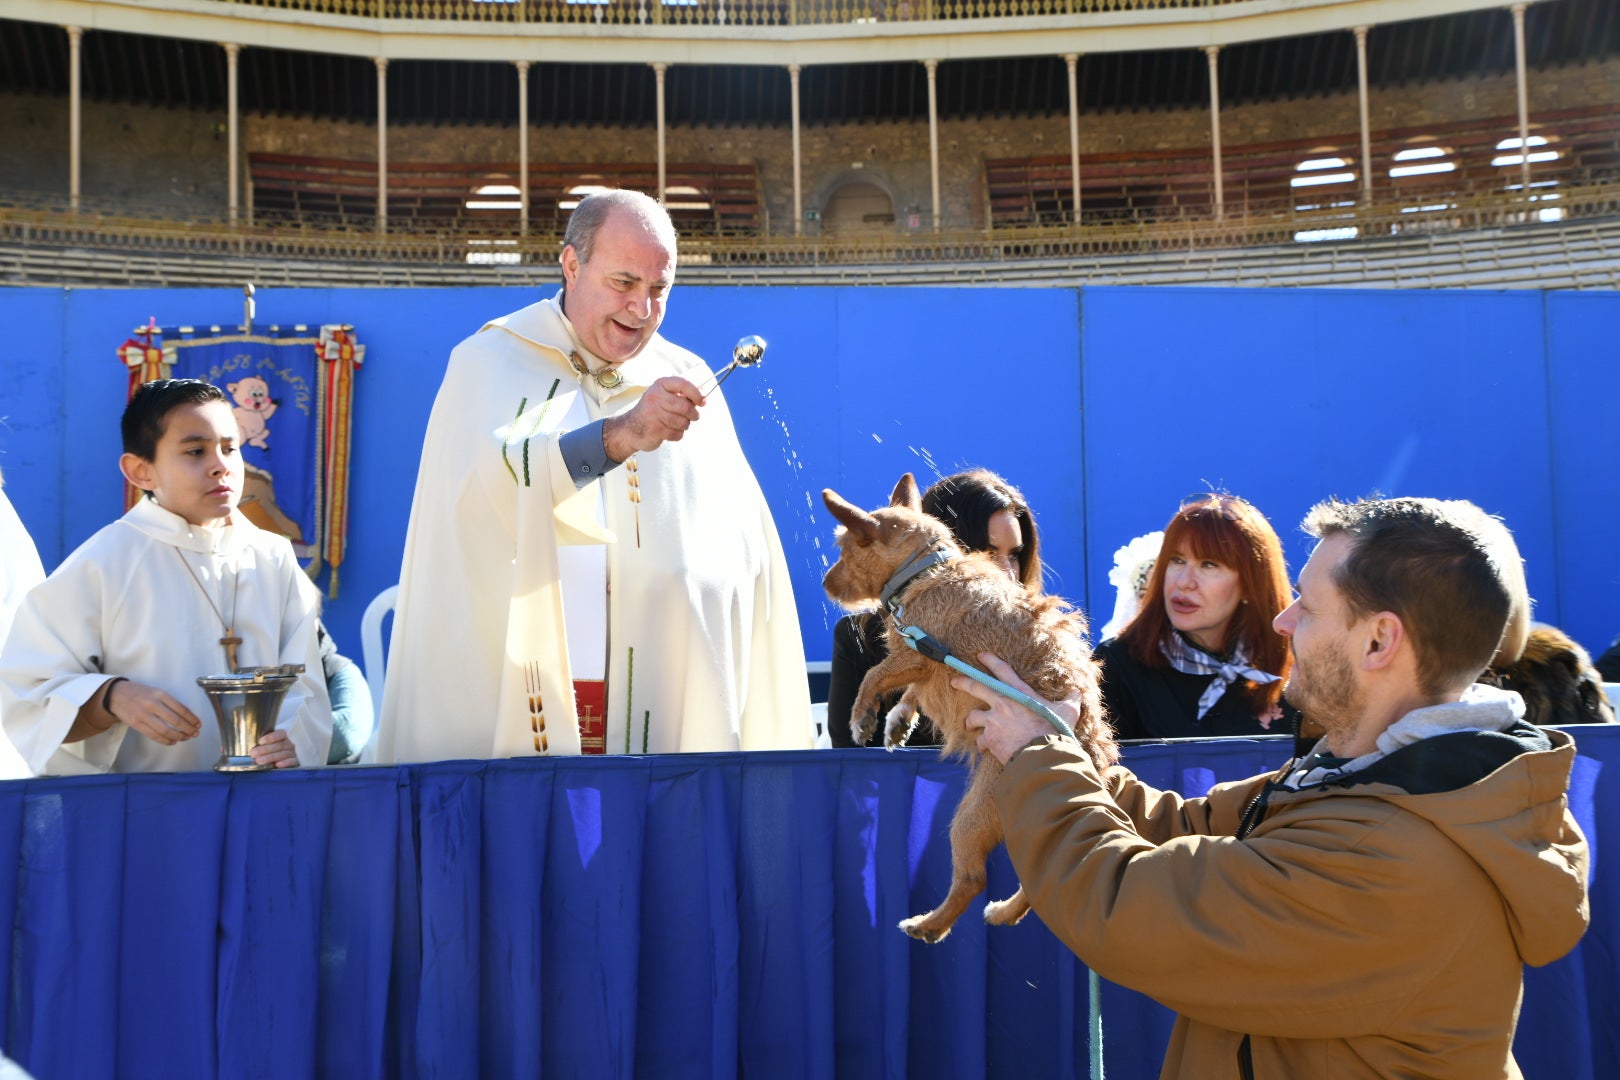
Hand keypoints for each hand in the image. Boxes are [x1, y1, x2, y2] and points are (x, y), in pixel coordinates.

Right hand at [107, 679, 202, 745]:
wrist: (116, 694)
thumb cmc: (140, 693)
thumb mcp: (157, 692)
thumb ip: (170, 703)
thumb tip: (187, 717)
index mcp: (161, 694)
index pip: (182, 709)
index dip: (192, 719)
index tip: (198, 724)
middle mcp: (152, 704)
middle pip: (175, 720)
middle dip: (188, 729)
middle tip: (195, 734)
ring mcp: (143, 715)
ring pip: (165, 730)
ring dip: (178, 736)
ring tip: (186, 738)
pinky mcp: (135, 724)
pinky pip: (153, 735)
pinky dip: (165, 740)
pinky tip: (173, 741)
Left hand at [250, 729, 299, 768]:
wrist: (282, 766)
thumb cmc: (270, 756)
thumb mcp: (265, 749)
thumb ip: (260, 747)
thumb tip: (249, 749)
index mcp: (282, 738)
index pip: (280, 734)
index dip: (271, 737)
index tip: (260, 741)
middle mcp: (289, 744)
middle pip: (280, 745)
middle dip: (266, 749)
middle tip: (254, 753)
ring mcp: (293, 753)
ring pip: (284, 753)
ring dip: (271, 757)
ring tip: (259, 761)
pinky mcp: (296, 762)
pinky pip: (292, 761)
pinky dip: (285, 763)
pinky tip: (277, 765)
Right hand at [602, 376, 703, 460]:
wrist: (630, 428)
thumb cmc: (652, 411)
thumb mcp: (663, 396)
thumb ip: (682, 395)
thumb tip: (703, 398)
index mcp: (660, 385)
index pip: (683, 384)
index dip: (696, 394)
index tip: (702, 401)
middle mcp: (655, 397)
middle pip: (685, 406)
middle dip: (693, 414)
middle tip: (693, 416)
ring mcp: (653, 414)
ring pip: (683, 422)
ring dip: (685, 425)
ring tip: (678, 424)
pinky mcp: (655, 430)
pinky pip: (677, 433)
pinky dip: (677, 435)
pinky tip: (670, 431)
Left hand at [954, 652, 1080, 764]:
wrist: (1043, 754)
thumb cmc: (1056, 731)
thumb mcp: (1068, 711)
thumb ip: (1070, 700)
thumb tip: (1077, 692)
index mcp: (1020, 693)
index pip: (1003, 671)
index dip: (990, 661)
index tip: (980, 655)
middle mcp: (1003, 703)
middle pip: (976, 686)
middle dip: (963, 681)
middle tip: (954, 681)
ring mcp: (993, 720)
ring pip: (973, 717)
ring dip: (971, 721)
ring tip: (970, 725)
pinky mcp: (989, 738)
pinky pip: (980, 741)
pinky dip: (982, 745)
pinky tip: (984, 749)